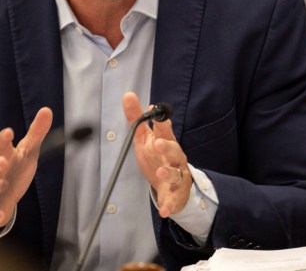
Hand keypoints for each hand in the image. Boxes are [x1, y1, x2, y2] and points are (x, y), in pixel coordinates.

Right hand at [0, 107, 52, 228]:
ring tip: (4, 185)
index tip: (8, 132)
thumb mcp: (27, 151)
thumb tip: (47, 109)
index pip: (0, 145)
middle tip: (3, 161)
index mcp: (4, 155)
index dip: (3, 138)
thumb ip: (36, 132)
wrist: (2, 198)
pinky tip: (1, 217)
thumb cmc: (14, 170)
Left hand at [121, 92, 190, 217]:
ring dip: (168, 172)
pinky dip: (169, 205)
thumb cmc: (157, 158)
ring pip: (176, 173)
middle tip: (156, 143)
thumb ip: (137, 119)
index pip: (165, 131)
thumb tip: (128, 95)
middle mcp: (175, 159)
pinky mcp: (176, 195)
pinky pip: (174, 201)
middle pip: (175, 150)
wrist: (171, 186)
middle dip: (167, 146)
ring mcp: (177, 177)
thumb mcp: (144, 139)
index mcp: (166, 144)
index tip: (156, 113)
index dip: (161, 123)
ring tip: (159, 171)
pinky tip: (164, 211)